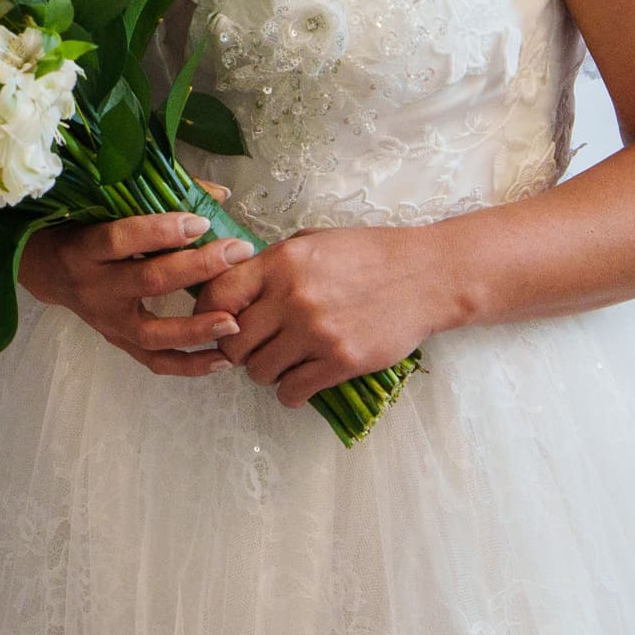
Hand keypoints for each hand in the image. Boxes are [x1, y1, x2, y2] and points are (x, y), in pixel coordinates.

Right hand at [16, 214, 256, 376]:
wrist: (47, 272)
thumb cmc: (81, 230)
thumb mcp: (103, 208)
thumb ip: (156, 197)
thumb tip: (219, 195)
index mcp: (85, 249)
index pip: (121, 239)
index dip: (161, 231)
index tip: (201, 221)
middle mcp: (94, 288)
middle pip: (148, 281)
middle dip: (197, 267)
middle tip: (238, 254)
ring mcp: (106, 322)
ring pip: (153, 333)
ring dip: (196, 328)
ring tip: (234, 320)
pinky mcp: (118, 343)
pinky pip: (155, 362)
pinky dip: (189, 365)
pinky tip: (222, 359)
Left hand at [189, 225, 454, 408]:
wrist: (426, 276)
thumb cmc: (369, 254)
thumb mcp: (311, 242)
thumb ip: (271, 264)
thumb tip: (232, 286)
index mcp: (280, 262)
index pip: (218, 294)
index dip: (208, 313)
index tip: (218, 322)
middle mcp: (292, 297)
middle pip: (233, 340)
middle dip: (236, 349)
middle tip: (252, 347)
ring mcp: (316, 332)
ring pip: (259, 371)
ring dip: (264, 371)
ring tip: (281, 362)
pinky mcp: (341, 361)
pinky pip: (293, 391)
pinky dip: (290, 392)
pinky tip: (299, 382)